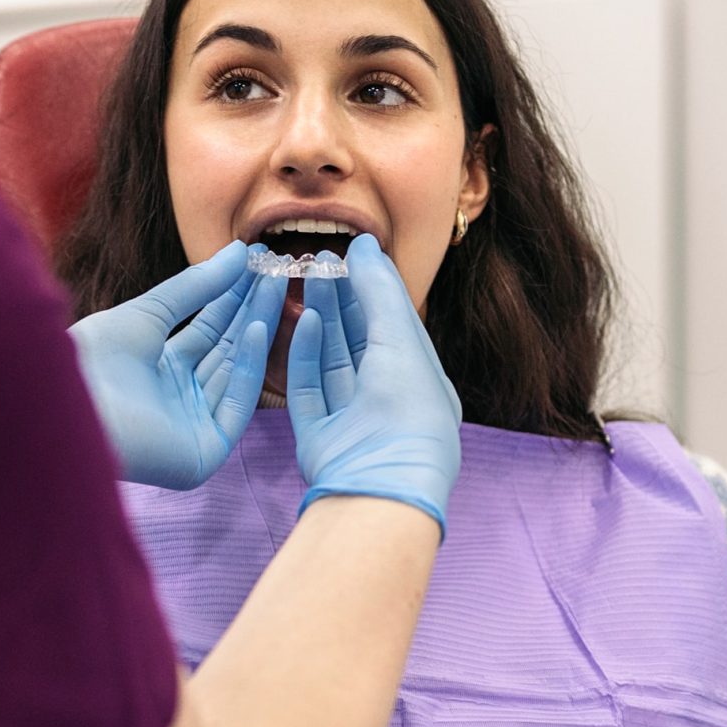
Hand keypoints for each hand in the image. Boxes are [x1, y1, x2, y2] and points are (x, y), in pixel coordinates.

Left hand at [69, 240, 285, 489]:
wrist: (70, 403)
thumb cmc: (93, 359)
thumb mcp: (149, 312)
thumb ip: (195, 287)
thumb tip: (239, 251)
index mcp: (158, 372)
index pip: (207, 331)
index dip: (233, 297)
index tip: (259, 264)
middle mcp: (179, 402)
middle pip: (226, 350)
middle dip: (252, 309)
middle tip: (279, 269)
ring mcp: (193, 428)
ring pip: (235, 372)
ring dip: (257, 328)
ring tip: (277, 286)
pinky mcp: (203, 454)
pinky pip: (235, 405)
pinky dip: (248, 366)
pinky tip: (258, 328)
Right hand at [285, 235, 462, 533]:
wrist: (381, 481)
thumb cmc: (406, 411)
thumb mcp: (400, 339)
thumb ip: (380, 291)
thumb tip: (365, 245)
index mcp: (422, 384)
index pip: (395, 327)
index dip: (373, 289)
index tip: (351, 255)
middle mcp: (388, 402)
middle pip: (360, 341)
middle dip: (342, 300)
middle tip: (319, 261)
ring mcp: (353, 420)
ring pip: (333, 360)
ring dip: (322, 318)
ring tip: (307, 278)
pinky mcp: (320, 436)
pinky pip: (310, 388)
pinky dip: (305, 354)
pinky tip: (304, 320)